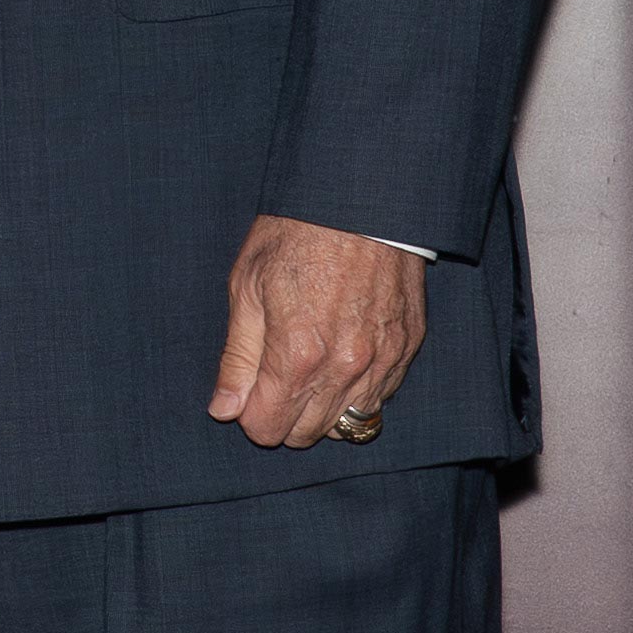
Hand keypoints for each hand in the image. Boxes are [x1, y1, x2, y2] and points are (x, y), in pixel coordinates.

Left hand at [207, 213, 427, 449]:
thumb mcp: (247, 287)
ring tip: (306, 368)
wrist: (359, 199)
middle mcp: (346, 368)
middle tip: (272, 377)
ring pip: (347, 422)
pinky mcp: (408, 348)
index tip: (245, 393)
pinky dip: (356, 391)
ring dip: (321, 408)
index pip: (269, 427)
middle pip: (307, 433)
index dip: (249, 415)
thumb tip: (224, 409)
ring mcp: (383, 361)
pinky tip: (340, 360)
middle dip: (282, 415)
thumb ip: (238, 357)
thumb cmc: (294, 235)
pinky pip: (379, 397)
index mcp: (298, 355)